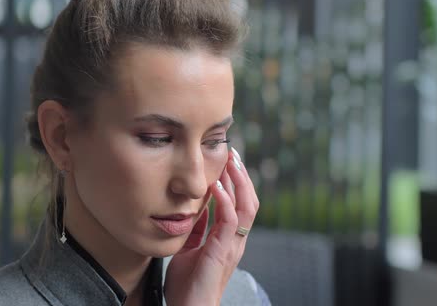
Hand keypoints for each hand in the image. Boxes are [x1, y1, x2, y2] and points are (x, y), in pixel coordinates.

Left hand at [164, 148, 259, 304]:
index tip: (227, 159)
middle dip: (241, 175)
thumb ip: (198, 230)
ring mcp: (231, 246)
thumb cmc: (188, 285)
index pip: (239, 203)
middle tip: (233, 152)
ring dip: (238, 182)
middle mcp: (234, 240)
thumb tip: (195, 210)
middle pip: (248, 200)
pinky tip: (218, 187)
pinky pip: (229, 223)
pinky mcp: (222, 253)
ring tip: (231, 161)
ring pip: (245, 207)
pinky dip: (226, 202)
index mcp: (228, 238)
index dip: (236, 181)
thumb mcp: (190, 249)